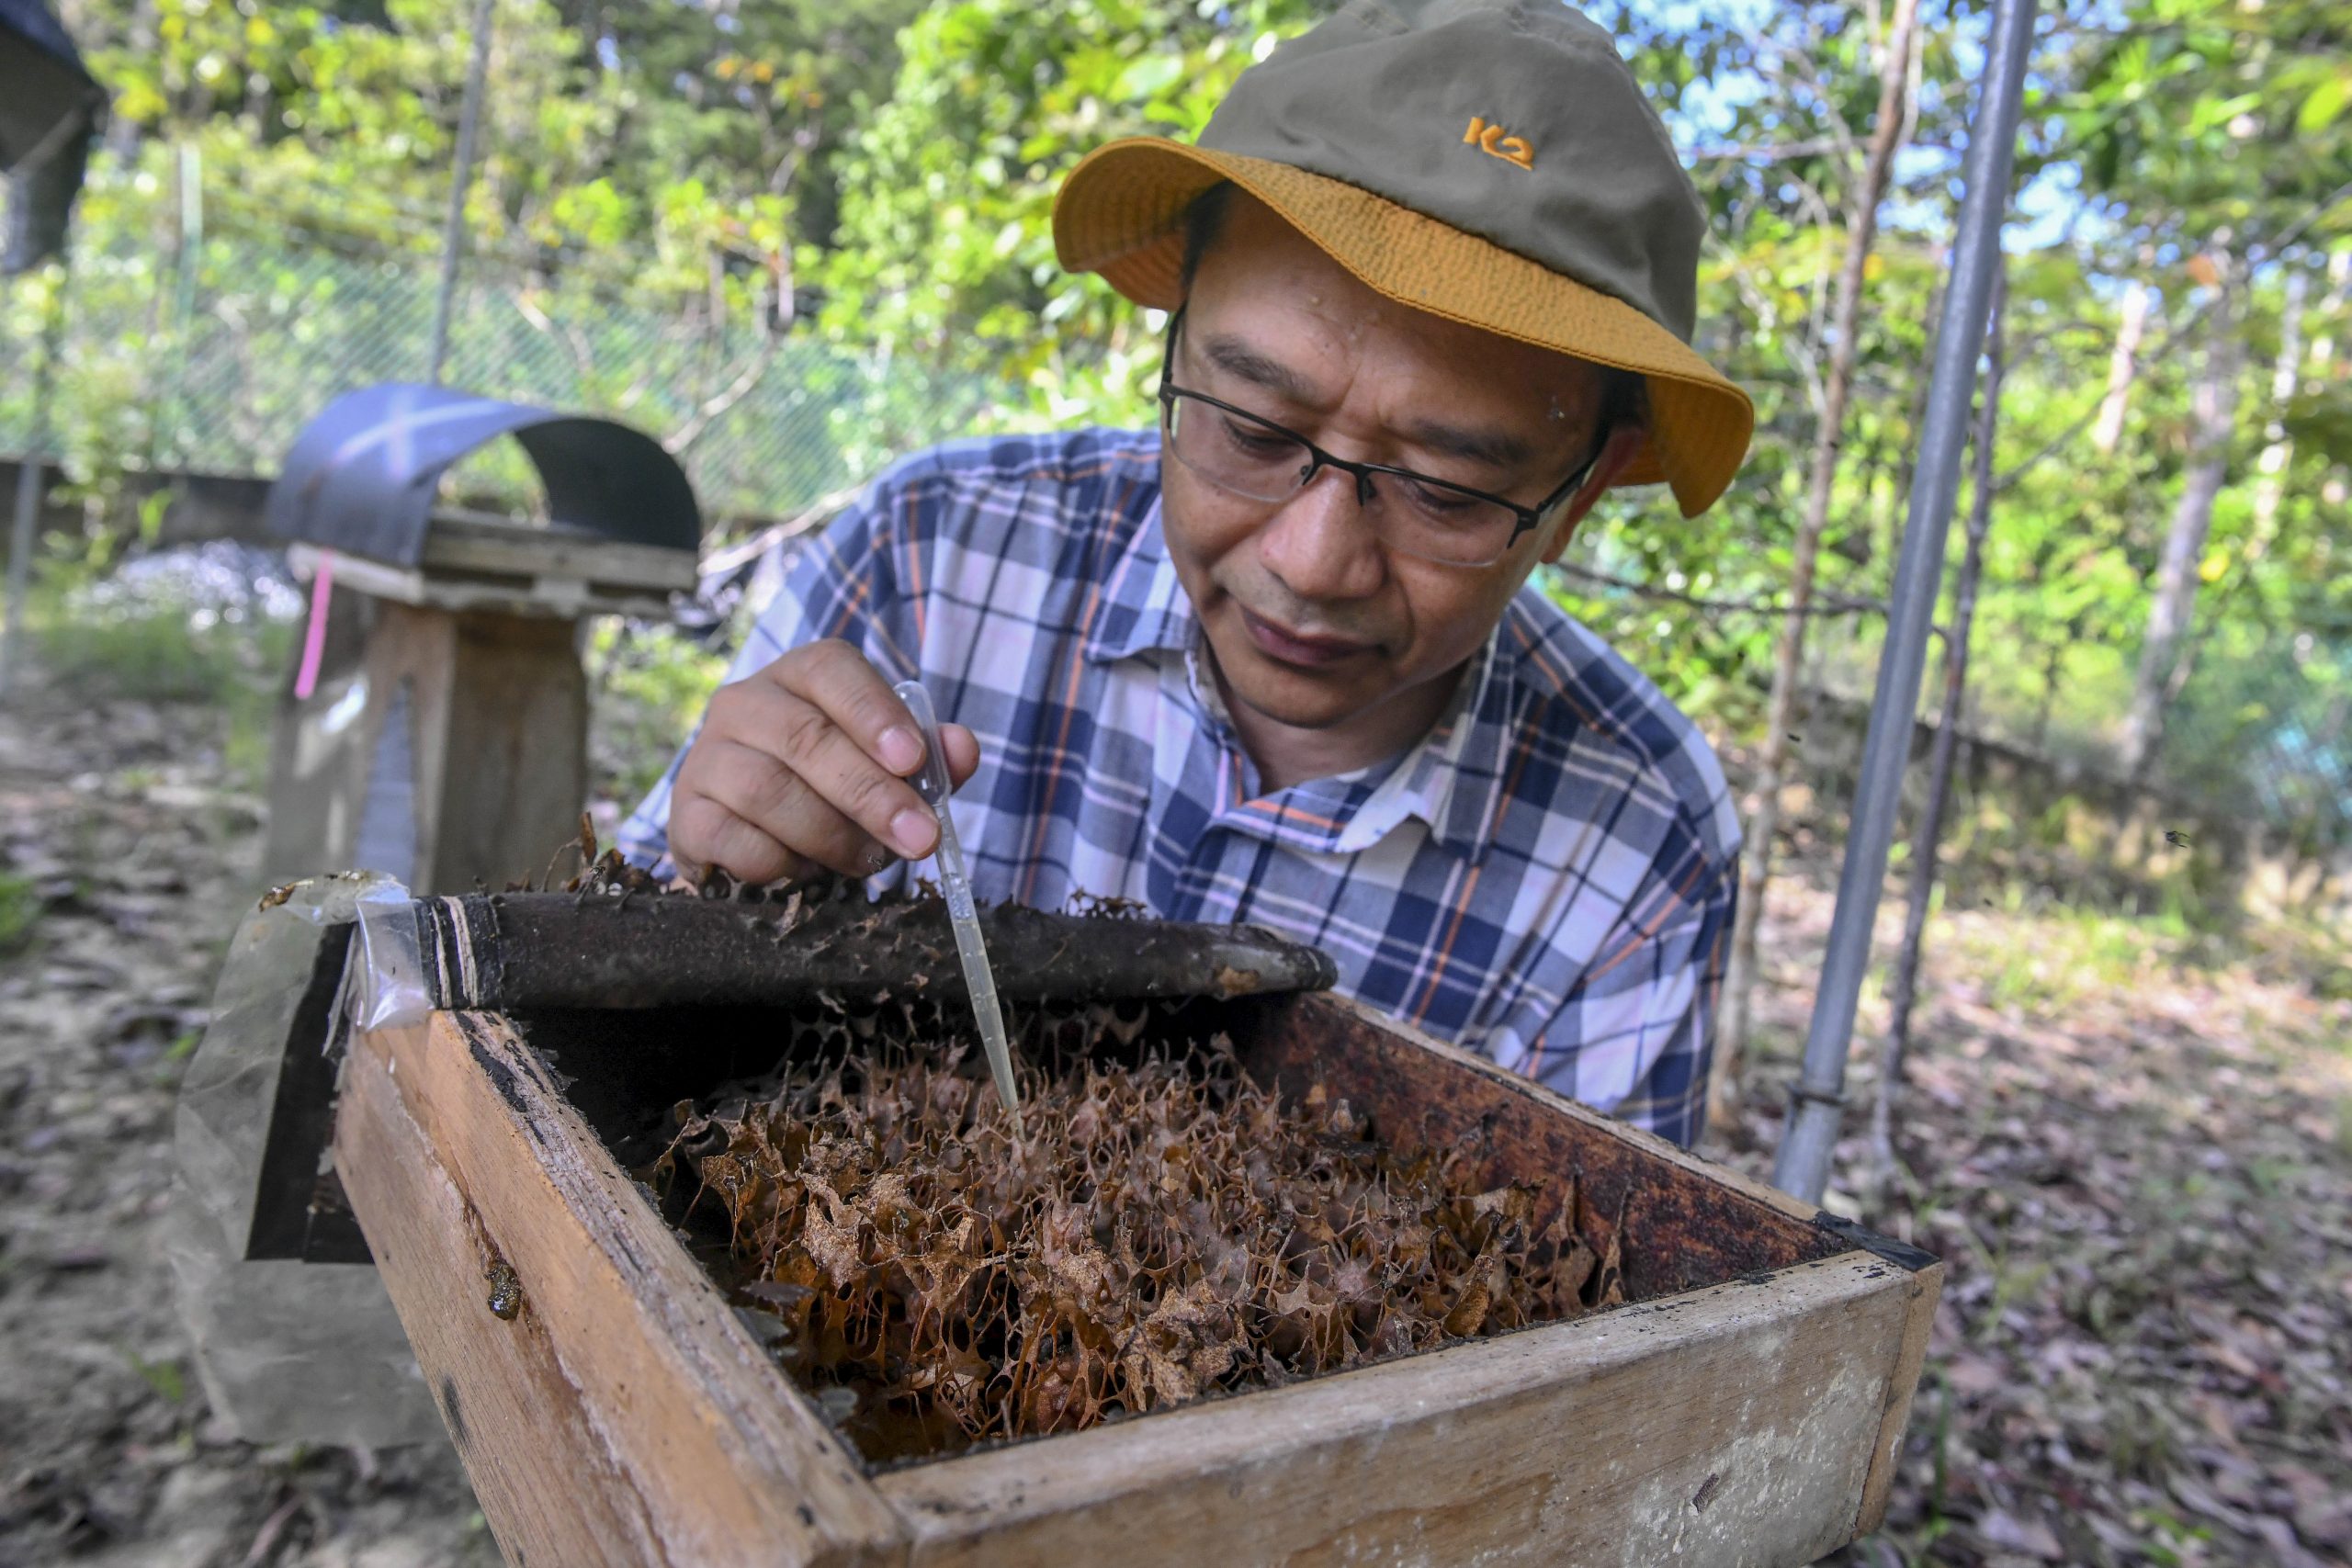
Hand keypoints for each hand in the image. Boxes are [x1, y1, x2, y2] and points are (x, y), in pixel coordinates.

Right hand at [667, 640, 979, 884]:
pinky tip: (808, 872)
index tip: (913, 761)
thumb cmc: (831, 787)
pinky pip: (735, 841)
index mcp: (798, 676)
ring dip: (831, 834)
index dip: (874, 712)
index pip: (831, 669)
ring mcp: (707, 758)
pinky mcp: (686, 816)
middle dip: (871, 794)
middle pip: (806, 737)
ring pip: (769, 791)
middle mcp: (744, 704)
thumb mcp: (888, 768)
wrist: (749, 832)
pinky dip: (783, 863)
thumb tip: (963, 749)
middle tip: (920, 838)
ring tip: (867, 860)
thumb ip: (931, 758)